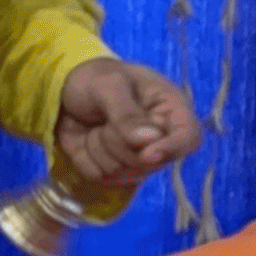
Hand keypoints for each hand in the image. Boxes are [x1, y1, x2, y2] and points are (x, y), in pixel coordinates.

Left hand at [55, 60, 200, 187]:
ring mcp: (138, 160)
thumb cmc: (96, 79)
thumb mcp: (108, 85)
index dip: (172, 149)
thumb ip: (127, 113)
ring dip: (98, 147)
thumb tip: (148, 140)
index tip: (147, 155)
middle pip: (147, 162)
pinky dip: (85, 157)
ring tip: (97, 124)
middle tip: (105, 117)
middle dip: (117, 141)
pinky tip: (87, 138)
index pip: (188, 138)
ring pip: (121, 172)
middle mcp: (161, 140)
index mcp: (171, 110)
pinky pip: (100, 177)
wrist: (67, 89)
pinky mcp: (115, 172)